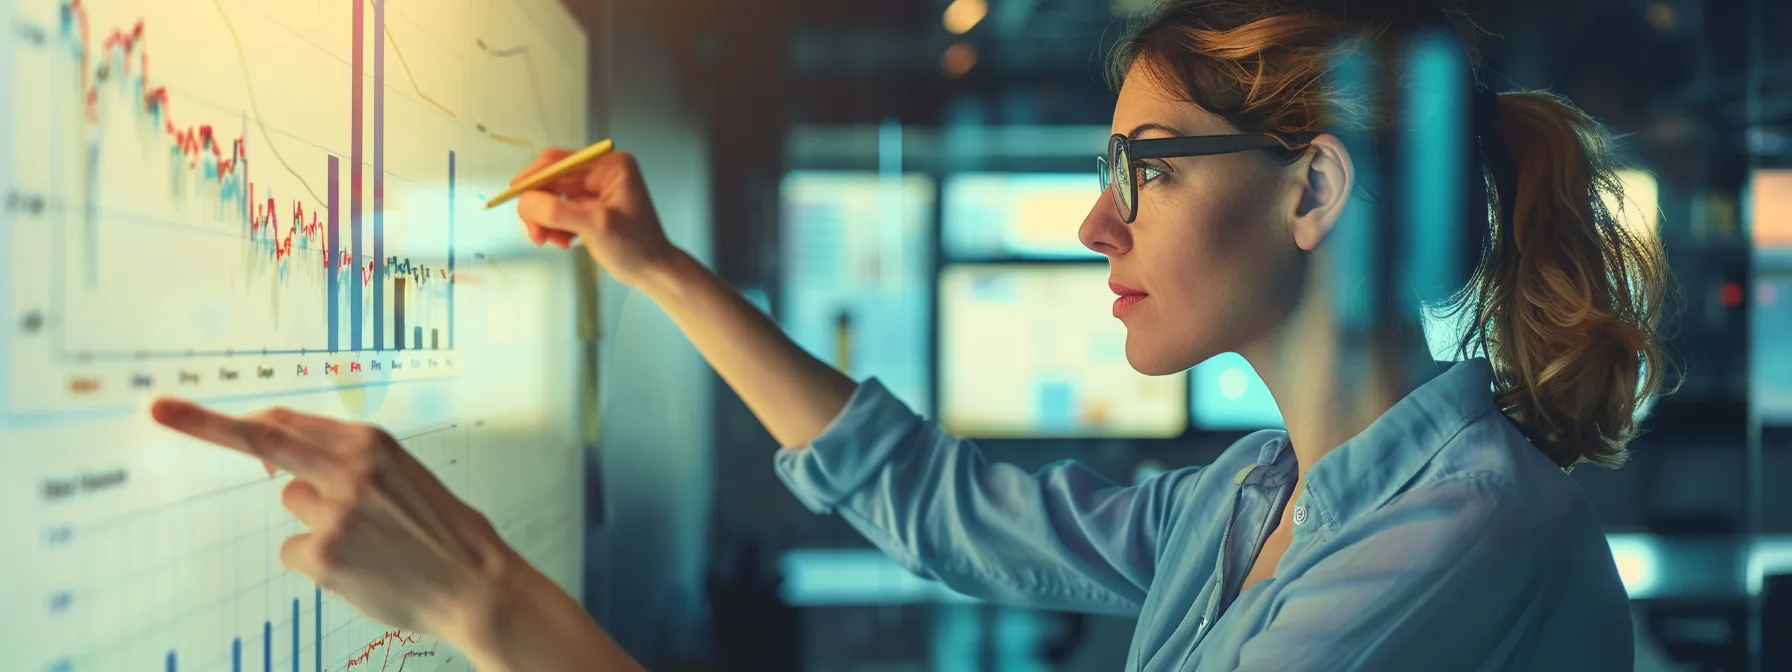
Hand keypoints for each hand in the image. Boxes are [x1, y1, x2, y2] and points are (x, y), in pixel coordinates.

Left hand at [148, 400, 522, 637]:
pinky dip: (322, 559)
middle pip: (263, 441)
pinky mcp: (326, 556)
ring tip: (371, 540)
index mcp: (373, 442)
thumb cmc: (443, 529)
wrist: (477, 585)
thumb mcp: (404, 474)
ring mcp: (336, 513)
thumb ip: (346, 456)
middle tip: (159, 408)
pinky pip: (296, 550)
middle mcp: (350, 469)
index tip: (178, 406)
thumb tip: (276, 453)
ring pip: (293, 505)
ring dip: (318, 520)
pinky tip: (363, 566)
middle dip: (203, 423)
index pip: (287, 420)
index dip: (233, 420)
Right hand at [513, 147, 680, 288]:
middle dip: (538, 207)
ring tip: (552, 242)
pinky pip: (556, 212)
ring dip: (544, 221)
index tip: (513, 193)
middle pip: (550, 180)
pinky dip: (553, 228)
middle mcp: (600, 173)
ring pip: (549, 198)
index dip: (532, 176)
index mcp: (609, 165)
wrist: (651, 271)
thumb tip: (524, 202)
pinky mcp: (586, 209)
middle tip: (535, 234)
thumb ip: (558, 210)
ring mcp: (592, 191)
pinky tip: (563, 242)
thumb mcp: (596, 225)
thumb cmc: (636, 246)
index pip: (558, 161)